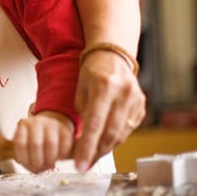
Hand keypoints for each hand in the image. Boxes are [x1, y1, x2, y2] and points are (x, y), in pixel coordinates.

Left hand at [13, 112, 74, 172]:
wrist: (53, 125)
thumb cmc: (35, 138)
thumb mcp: (23, 140)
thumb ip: (13, 150)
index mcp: (23, 125)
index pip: (19, 142)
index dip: (23, 158)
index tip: (26, 164)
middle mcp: (36, 122)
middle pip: (35, 144)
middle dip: (37, 161)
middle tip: (39, 167)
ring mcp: (52, 124)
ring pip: (50, 144)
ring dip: (49, 159)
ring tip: (49, 164)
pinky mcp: (65, 130)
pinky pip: (64, 144)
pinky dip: (61, 155)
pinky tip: (58, 158)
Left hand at [73, 50, 145, 171]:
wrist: (113, 55)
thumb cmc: (91, 71)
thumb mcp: (80, 88)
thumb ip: (82, 112)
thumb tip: (82, 138)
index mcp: (104, 87)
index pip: (94, 124)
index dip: (86, 147)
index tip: (79, 163)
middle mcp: (123, 94)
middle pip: (110, 133)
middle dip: (96, 153)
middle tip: (84, 165)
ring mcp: (135, 100)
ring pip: (120, 134)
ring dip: (105, 148)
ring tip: (91, 156)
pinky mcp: (141, 105)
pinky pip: (128, 129)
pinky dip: (115, 139)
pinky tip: (104, 143)